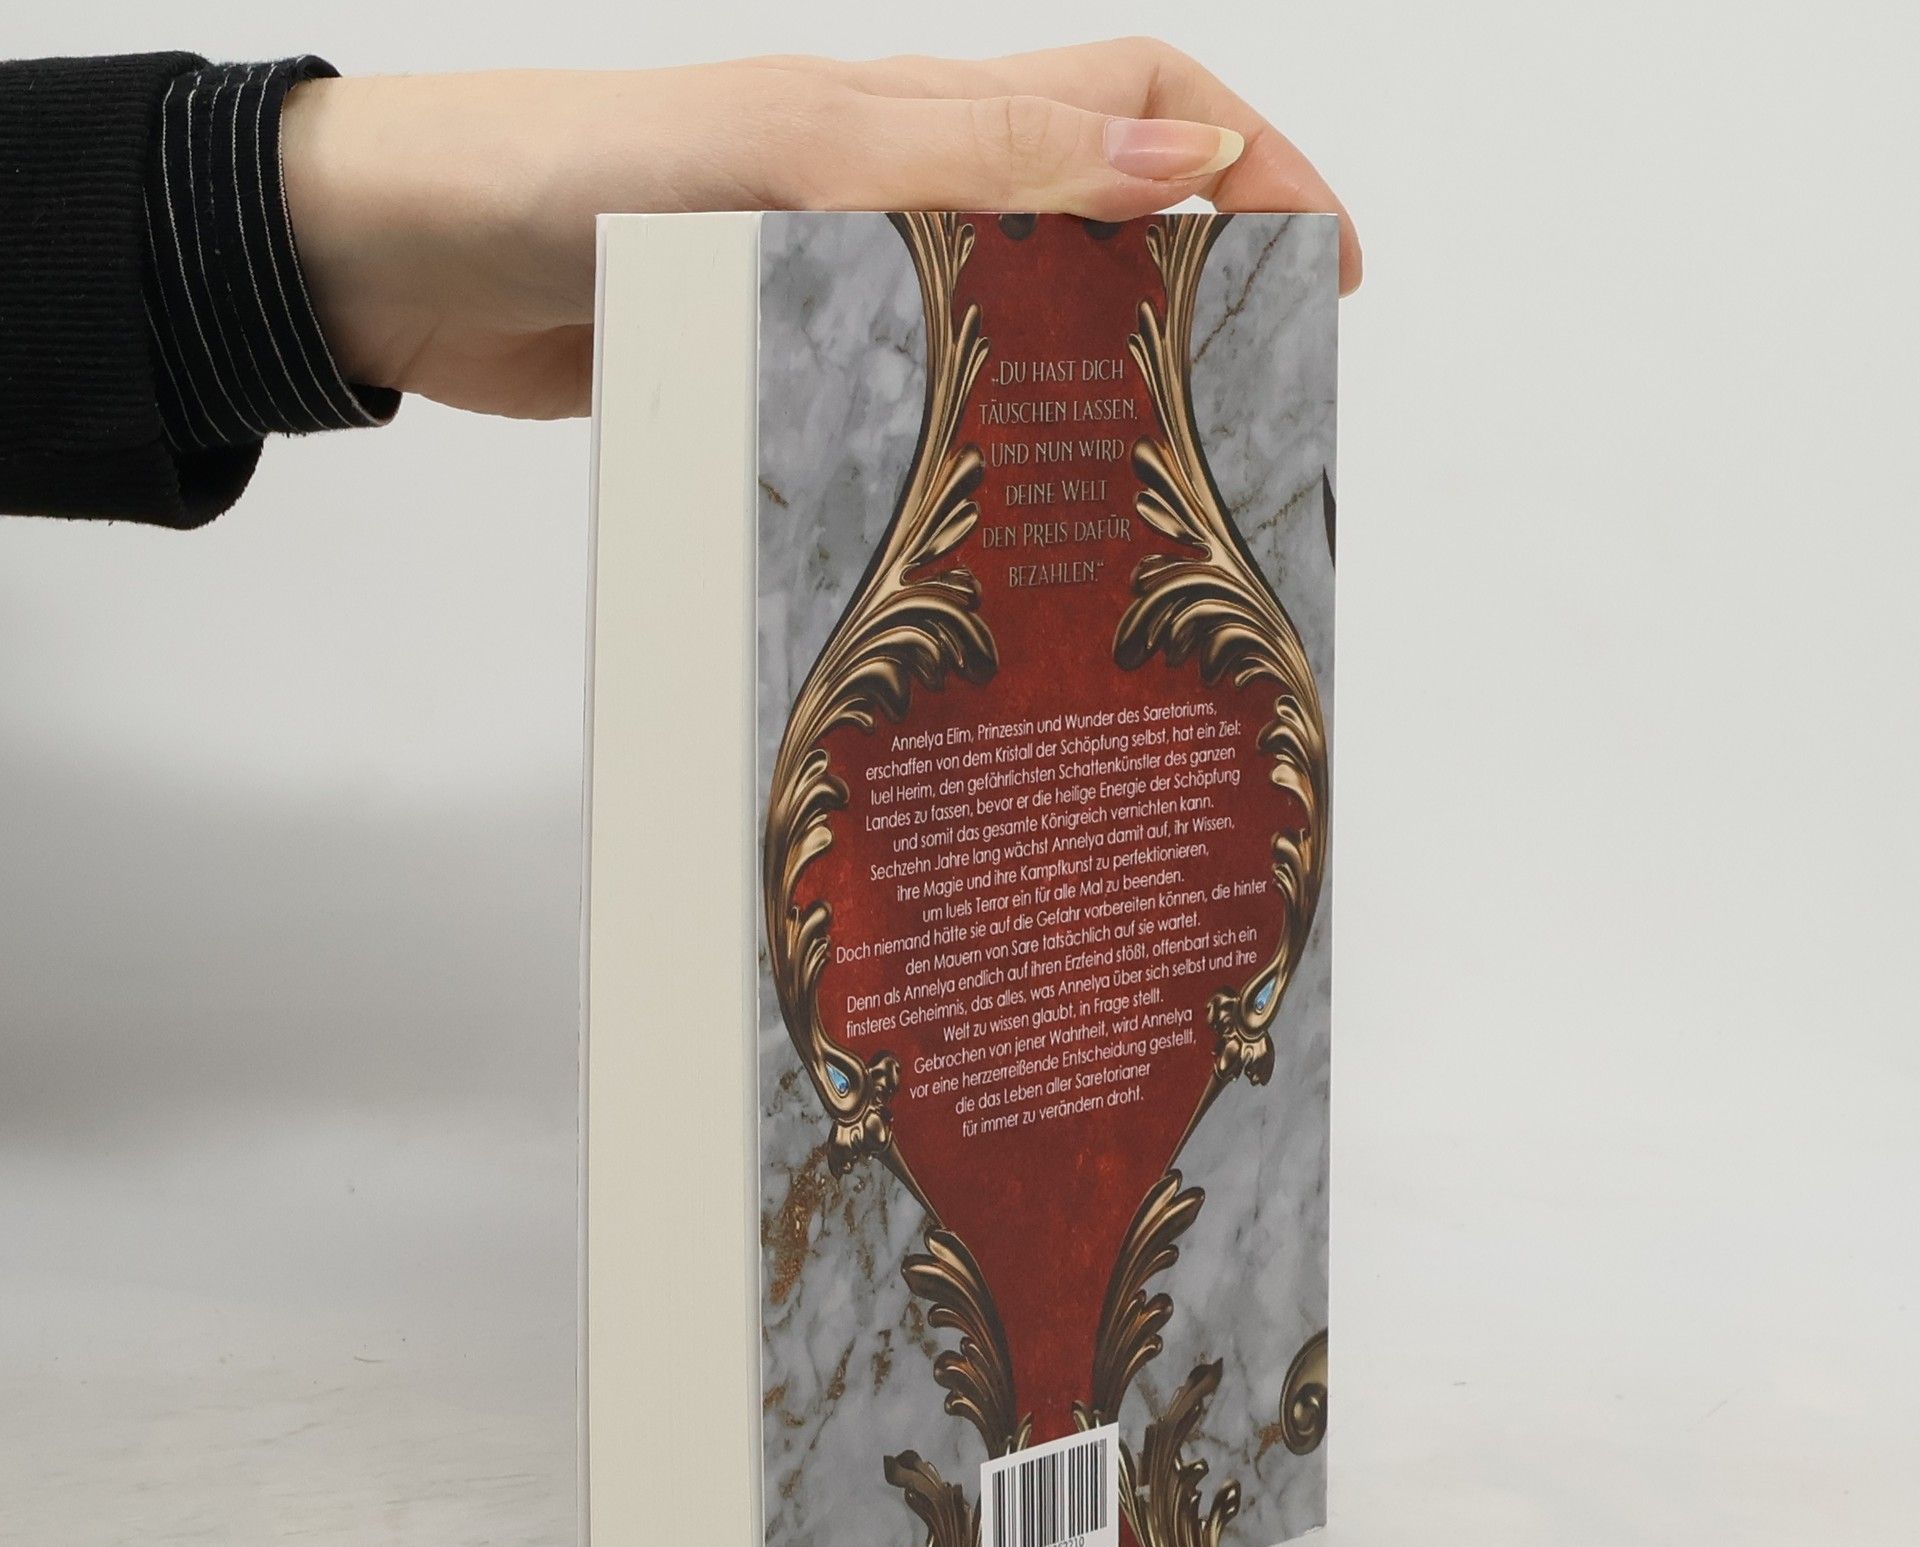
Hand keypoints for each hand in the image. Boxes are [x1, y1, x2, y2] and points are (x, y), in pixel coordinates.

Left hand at [280, 40, 1360, 420]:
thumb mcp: (785, 151)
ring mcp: (846, 294)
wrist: (406, 263)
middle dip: (1202, 291)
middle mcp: (899, 201)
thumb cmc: (569, 176)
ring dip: (1098, 390)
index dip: (1251, 163)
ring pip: (1018, 331)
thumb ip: (970, 158)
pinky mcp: (789, 376)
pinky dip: (981, 453)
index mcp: (918, 120)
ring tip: (1157, 492)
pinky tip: (1004, 525)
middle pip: (1097, 224)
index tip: (1327, 266)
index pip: (1133, 103)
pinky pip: (920, 406)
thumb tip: (1177, 160)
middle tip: (1258, 407)